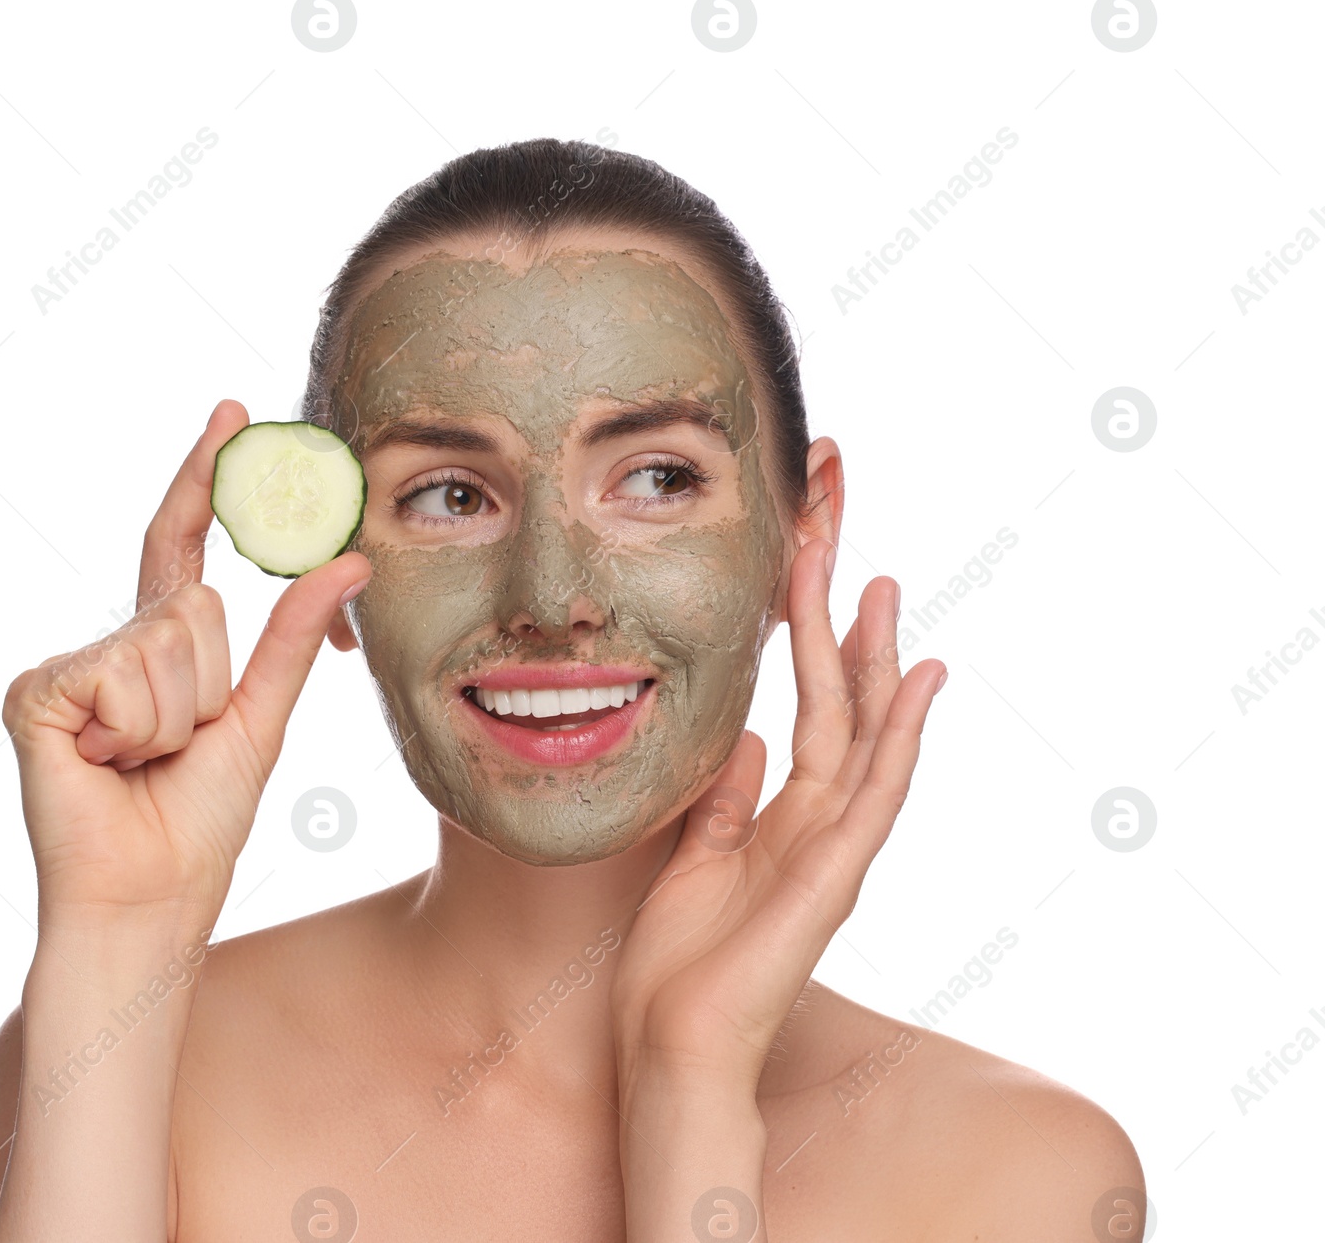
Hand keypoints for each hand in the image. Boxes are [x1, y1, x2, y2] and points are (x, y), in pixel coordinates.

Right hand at [0, 400, 370, 927]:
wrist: (151, 898)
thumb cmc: (200, 820)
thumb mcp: (261, 717)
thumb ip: (297, 636)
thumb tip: (350, 558)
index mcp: (160, 647)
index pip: (184, 545)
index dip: (204, 479)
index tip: (231, 409)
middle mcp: (111, 644)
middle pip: (197, 602)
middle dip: (211, 684)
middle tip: (181, 746)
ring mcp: (68, 665)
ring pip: (167, 636)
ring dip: (179, 715)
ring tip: (145, 762)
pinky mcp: (36, 692)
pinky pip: (122, 671)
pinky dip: (137, 730)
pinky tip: (108, 765)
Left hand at [610, 537, 944, 1090]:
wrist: (673, 1046)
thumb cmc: (678, 965)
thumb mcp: (694, 855)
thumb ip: (726, 798)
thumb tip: (747, 737)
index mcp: (781, 818)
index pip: (809, 710)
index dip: (811, 640)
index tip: (806, 568)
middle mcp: (818, 824)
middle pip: (842, 707)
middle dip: (844, 627)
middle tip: (848, 550)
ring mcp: (834, 848)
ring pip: (867, 736)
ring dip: (877, 660)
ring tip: (885, 587)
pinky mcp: (837, 875)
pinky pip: (878, 791)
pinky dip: (903, 733)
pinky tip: (921, 678)